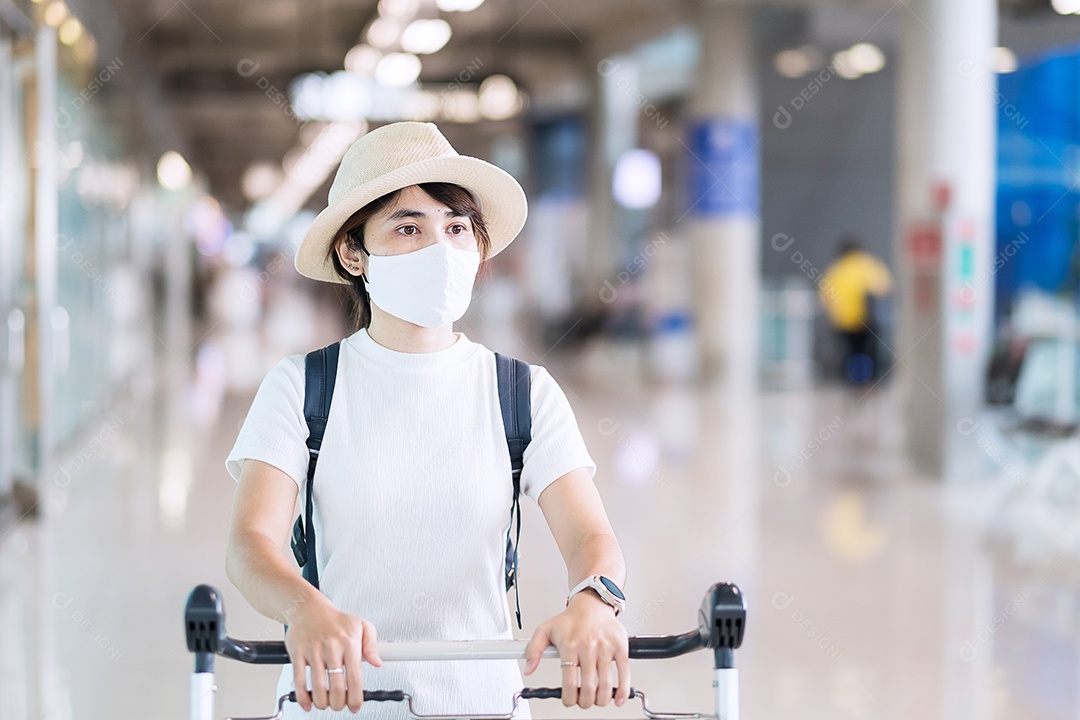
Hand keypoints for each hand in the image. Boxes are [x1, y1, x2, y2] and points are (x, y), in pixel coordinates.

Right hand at [284, 596, 382, 712]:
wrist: (309, 608)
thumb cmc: (336, 620)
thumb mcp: (362, 625)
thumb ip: (372, 645)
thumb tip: (378, 662)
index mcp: (349, 643)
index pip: (355, 678)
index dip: (355, 697)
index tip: (355, 706)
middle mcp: (332, 647)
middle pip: (336, 687)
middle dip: (338, 704)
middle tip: (339, 705)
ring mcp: (314, 651)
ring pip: (317, 687)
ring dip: (322, 702)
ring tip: (325, 704)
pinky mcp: (298, 653)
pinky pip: (299, 680)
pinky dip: (303, 697)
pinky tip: (308, 703)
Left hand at [523, 591, 629, 708]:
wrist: (591, 604)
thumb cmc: (570, 620)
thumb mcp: (545, 630)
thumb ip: (533, 650)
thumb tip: (528, 669)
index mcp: (569, 645)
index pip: (569, 682)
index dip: (569, 698)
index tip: (569, 700)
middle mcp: (588, 647)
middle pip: (589, 687)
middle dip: (585, 702)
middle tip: (583, 701)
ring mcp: (606, 647)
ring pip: (606, 684)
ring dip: (601, 699)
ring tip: (597, 699)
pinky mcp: (620, 647)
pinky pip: (624, 672)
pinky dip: (623, 690)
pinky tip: (618, 698)